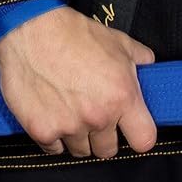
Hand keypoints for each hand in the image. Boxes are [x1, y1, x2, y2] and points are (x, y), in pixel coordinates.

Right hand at [0, 6, 156, 157]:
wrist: (33, 30)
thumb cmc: (76, 34)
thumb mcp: (119, 41)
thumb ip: (140, 58)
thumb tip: (149, 65)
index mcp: (123, 97)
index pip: (144, 140)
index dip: (139, 136)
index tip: (131, 130)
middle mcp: (99, 116)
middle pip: (108, 150)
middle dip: (104, 137)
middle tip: (94, 115)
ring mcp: (69, 126)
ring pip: (80, 150)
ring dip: (78, 136)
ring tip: (71, 111)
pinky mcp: (41, 130)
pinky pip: (53, 148)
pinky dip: (52, 136)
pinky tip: (52, 114)